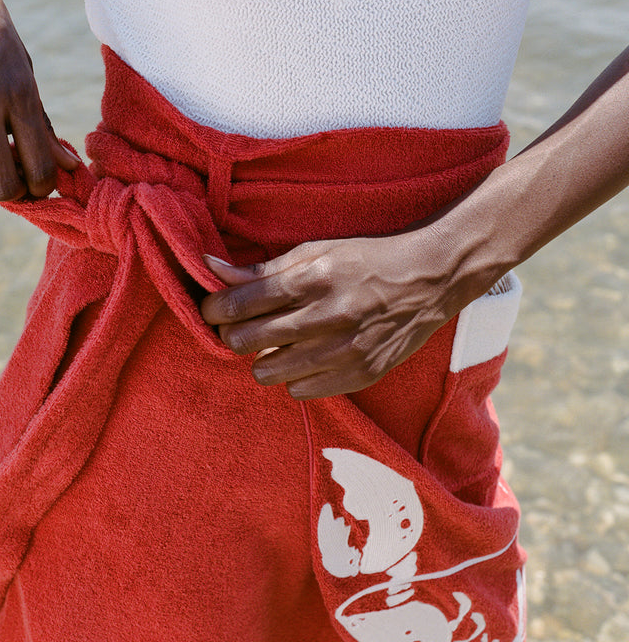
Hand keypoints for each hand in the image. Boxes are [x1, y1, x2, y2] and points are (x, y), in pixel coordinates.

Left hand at [200, 231, 463, 399]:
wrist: (432, 279)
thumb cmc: (366, 259)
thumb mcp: (315, 251)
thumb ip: (261, 268)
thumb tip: (210, 267)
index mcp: (314, 279)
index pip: (241, 303)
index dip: (214, 309)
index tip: (212, 309)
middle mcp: (328, 317)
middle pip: (246, 342)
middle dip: (233, 334)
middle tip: (242, 325)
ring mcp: (345, 351)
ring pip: (267, 373)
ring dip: (262, 358)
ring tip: (277, 341)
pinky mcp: (360, 375)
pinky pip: (299, 391)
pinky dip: (294, 376)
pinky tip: (306, 356)